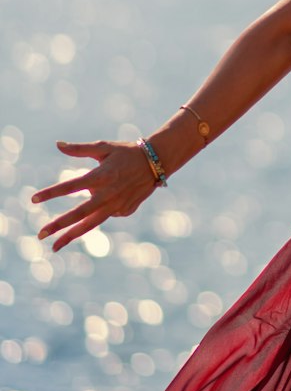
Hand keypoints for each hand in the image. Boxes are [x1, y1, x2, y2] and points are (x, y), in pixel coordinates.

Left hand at [31, 139, 159, 251]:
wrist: (157, 163)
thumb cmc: (126, 152)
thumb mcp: (103, 147)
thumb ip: (79, 149)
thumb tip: (57, 145)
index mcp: (101, 176)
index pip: (70, 186)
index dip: (51, 193)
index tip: (33, 199)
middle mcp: (108, 194)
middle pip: (79, 214)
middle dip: (58, 225)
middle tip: (40, 235)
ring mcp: (117, 205)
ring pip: (91, 225)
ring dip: (71, 235)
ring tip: (55, 246)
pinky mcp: (124, 211)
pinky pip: (105, 215)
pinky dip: (98, 213)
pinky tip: (105, 201)